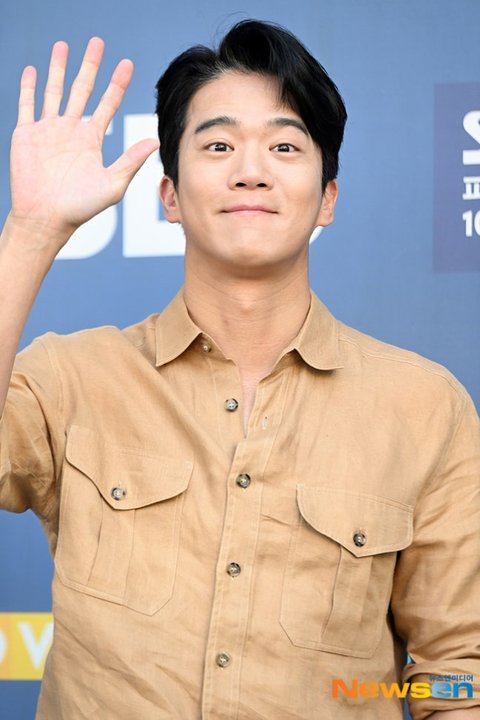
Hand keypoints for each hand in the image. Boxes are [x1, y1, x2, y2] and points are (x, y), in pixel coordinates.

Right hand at [9, 37, 158, 246]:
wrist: (47, 217)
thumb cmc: (81, 207)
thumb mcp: (112, 184)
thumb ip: (131, 161)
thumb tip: (154, 140)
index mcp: (91, 140)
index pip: (107, 104)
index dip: (117, 84)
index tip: (127, 64)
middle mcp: (71, 131)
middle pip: (82, 89)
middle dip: (90, 66)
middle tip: (97, 42)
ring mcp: (48, 130)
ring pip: (54, 91)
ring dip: (58, 68)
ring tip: (63, 46)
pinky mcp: (27, 134)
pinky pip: (27, 105)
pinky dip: (28, 87)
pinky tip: (32, 70)